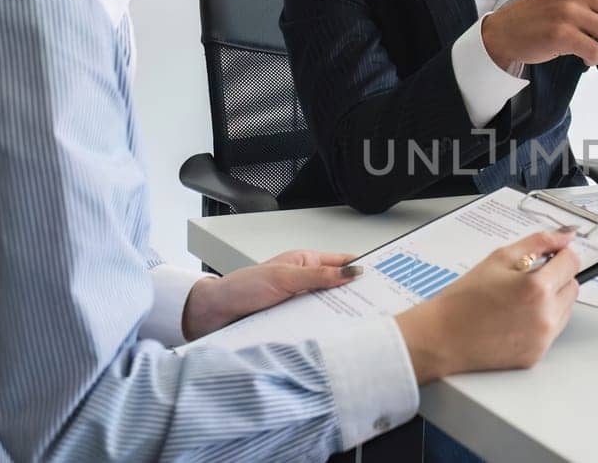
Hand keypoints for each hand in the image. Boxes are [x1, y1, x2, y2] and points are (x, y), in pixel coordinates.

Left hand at [182, 250, 362, 340]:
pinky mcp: (293, 321)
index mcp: (306, 262)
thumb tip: (352, 272)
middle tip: (377, 306)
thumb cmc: (242, 288)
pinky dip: (324, 329)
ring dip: (339, 316)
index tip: (383, 278)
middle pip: (339, 287)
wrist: (214, 314)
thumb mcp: (284, 278)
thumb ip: (319, 276)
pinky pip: (315, 324)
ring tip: (359, 324)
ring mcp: (300, 302)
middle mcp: (305, 281)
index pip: (343, 262)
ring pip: (329, 308)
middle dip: (356, 296)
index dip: (363, 267)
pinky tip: (333, 336)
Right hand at [393, 230, 582, 382]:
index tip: (551, 255)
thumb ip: (538, 243)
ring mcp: (542, 338)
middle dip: (556, 278)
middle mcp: (545, 316)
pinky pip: (552, 330)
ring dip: (551, 300)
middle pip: (572, 286)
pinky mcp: (536, 355)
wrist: (441, 337)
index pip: (571, 262)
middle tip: (526, 278)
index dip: (560, 254)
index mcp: (537, 288)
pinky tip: (515, 318)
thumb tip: (565, 236)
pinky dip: (541, 321)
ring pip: (565, 309)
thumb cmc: (463, 300)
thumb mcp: (499, 259)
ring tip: (517, 300)